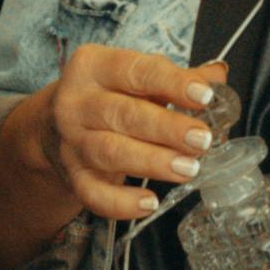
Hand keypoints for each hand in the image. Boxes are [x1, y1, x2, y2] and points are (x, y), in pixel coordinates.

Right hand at [28, 46, 224, 225]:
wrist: (52, 128)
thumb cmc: (107, 97)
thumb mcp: (134, 78)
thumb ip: (175, 78)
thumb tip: (217, 76)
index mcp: (93, 66)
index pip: (136, 71)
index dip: (172, 83)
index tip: (205, 96)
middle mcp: (76, 102)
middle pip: (122, 113)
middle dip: (166, 128)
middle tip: (202, 140)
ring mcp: (72, 141)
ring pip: (110, 152)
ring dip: (152, 162)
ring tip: (189, 169)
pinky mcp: (72, 176)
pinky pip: (94, 194)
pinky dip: (121, 203)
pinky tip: (150, 202)